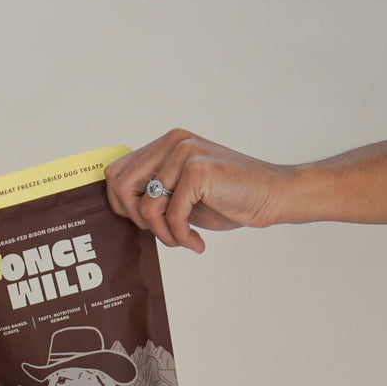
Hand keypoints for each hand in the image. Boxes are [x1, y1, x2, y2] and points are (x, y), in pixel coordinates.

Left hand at [104, 130, 291, 253]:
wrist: (271, 195)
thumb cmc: (227, 198)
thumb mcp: (182, 192)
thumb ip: (154, 190)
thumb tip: (118, 205)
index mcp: (166, 144)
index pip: (116, 172)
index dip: (120, 205)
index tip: (145, 223)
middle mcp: (172, 142)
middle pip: (121, 187)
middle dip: (138, 221)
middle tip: (164, 233)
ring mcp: (185, 153)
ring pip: (146, 206)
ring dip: (163, 234)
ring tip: (184, 240)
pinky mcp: (197, 171)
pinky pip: (170, 215)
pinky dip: (181, 237)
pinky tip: (196, 243)